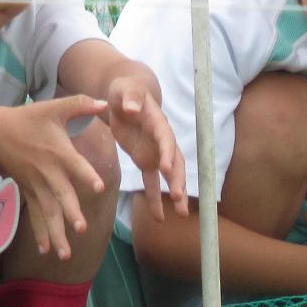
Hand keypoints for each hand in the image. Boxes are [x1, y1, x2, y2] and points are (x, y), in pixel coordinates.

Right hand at [0, 95, 110, 259]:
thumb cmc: (27, 119)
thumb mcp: (53, 108)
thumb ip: (80, 103)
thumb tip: (106, 101)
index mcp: (58, 152)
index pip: (75, 165)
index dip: (86, 175)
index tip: (98, 188)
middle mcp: (48, 173)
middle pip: (61, 196)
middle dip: (70, 213)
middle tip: (80, 229)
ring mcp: (37, 186)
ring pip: (48, 213)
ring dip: (56, 234)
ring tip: (65, 255)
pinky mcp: (29, 193)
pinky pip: (35, 216)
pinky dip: (40, 234)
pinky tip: (46, 251)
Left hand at [104, 73, 187, 220]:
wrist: (126, 97)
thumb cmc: (125, 91)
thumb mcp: (125, 89)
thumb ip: (130, 97)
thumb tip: (133, 108)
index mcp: (158, 123)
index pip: (166, 140)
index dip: (168, 153)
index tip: (166, 168)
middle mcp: (162, 141)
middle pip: (175, 162)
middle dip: (177, 180)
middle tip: (178, 197)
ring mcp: (157, 153)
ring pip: (170, 176)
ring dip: (175, 194)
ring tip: (181, 213)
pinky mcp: (147, 161)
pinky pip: (152, 183)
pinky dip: (155, 199)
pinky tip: (158, 218)